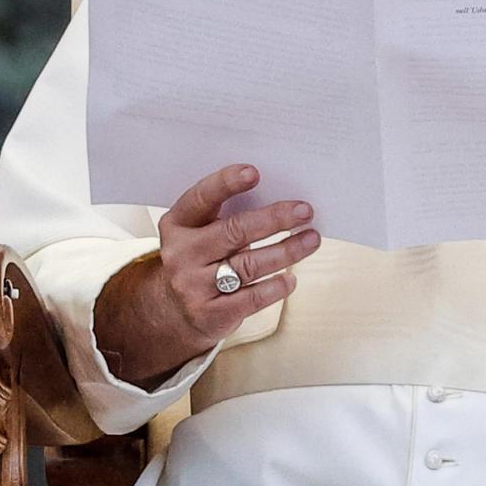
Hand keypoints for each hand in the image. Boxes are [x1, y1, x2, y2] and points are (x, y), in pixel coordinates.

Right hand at [94, 165, 319, 386]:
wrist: (174, 312)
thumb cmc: (200, 260)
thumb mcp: (199, 233)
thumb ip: (226, 217)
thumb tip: (282, 204)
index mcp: (178, 224)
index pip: (201, 198)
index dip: (227, 184)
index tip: (255, 172)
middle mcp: (181, 253)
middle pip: (234, 231)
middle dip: (274, 219)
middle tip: (304, 210)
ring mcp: (193, 285)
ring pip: (249, 265)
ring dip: (287, 251)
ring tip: (311, 239)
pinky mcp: (210, 313)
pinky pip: (252, 298)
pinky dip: (276, 286)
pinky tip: (290, 278)